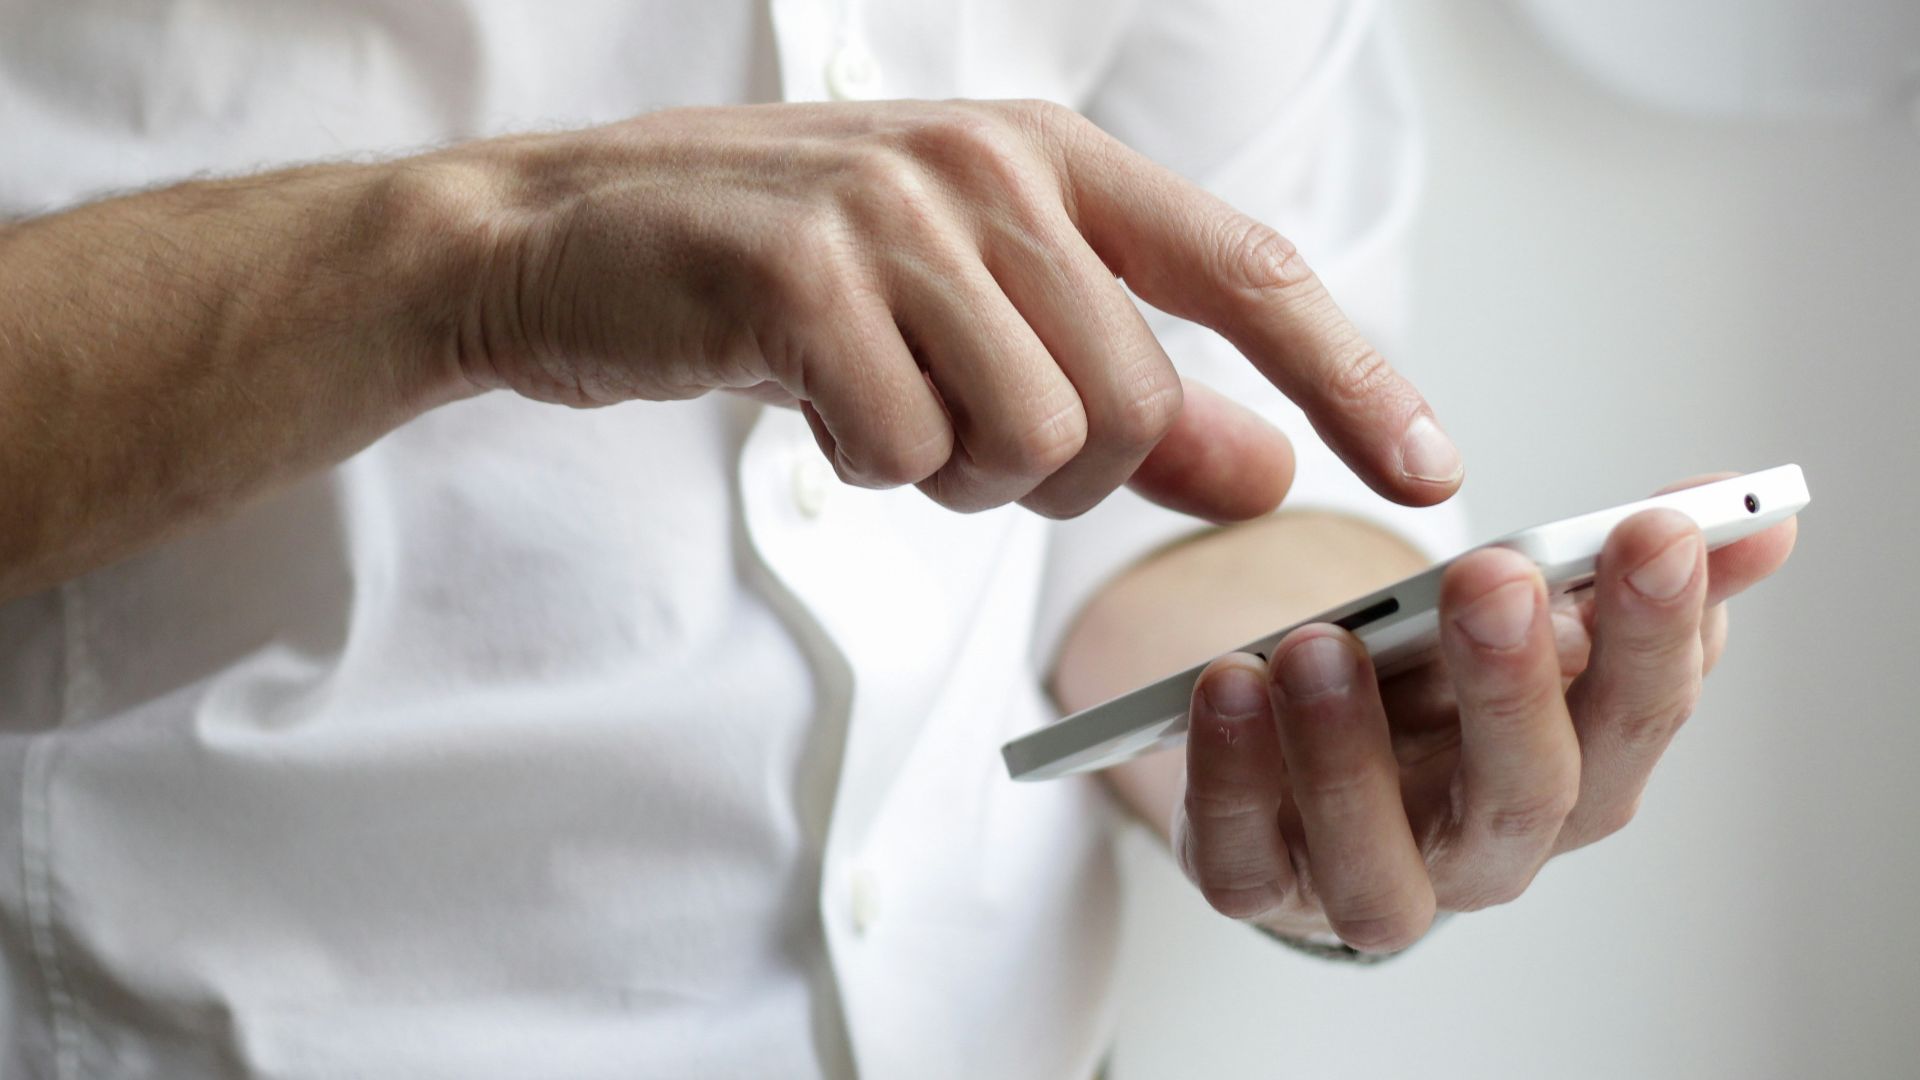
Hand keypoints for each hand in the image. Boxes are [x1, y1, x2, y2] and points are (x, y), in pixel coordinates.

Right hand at [441, 100, 1461, 518]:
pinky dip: (867, 469)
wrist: (560, 241)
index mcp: (1049, 161)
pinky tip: (808, 401)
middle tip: (954, 436)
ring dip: (956, 474)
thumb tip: (1265, 468)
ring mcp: (894, 211)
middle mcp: (990, 166)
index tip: (1430, 470)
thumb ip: (1130, 394)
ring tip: (877, 407)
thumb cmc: (778, 279)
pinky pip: (906, 453)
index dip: (1353, 376)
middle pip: (1131, 401)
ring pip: (1031, 435)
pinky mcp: (799, 275)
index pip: (1250, 272)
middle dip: (1056, 472)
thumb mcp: (969, 319)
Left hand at [1172, 479, 1797, 951]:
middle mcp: (1484, 850)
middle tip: (1493, 579)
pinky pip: (1241, 863)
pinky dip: (1229, 781)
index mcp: (1575, 775)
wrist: (1308, 749)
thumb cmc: (1435, 688)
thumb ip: (1623, 571)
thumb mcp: (1526, 618)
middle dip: (1514, 687)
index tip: (1656, 530)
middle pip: (1524, 799)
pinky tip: (1225, 685)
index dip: (1658, 633)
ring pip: (1377, 866)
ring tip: (1320, 645)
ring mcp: (1368, 879)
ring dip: (1349, 754)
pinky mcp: (1259, 884)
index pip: (1639, 718)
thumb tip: (1756, 517)